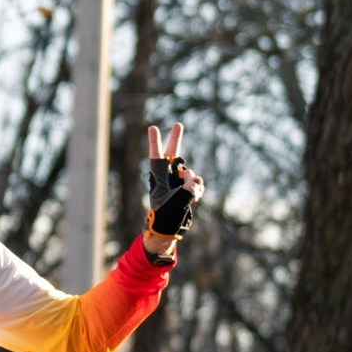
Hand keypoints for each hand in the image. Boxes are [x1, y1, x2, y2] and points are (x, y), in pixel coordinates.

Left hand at [143, 123, 203, 248]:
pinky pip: (198, 183)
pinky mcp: (188, 188)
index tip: (152, 127)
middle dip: (176, 138)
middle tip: (178, 124)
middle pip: (173, 154)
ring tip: (189, 197)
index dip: (155, 142)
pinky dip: (198, 190)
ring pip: (191, 174)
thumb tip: (195, 183)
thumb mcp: (176, 203)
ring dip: (193, 183)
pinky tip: (194, 199)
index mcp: (158, 178)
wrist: (168, 228)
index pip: (156, 157)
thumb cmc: (165, 216)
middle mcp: (168, 177)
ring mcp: (178, 182)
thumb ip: (187, 190)